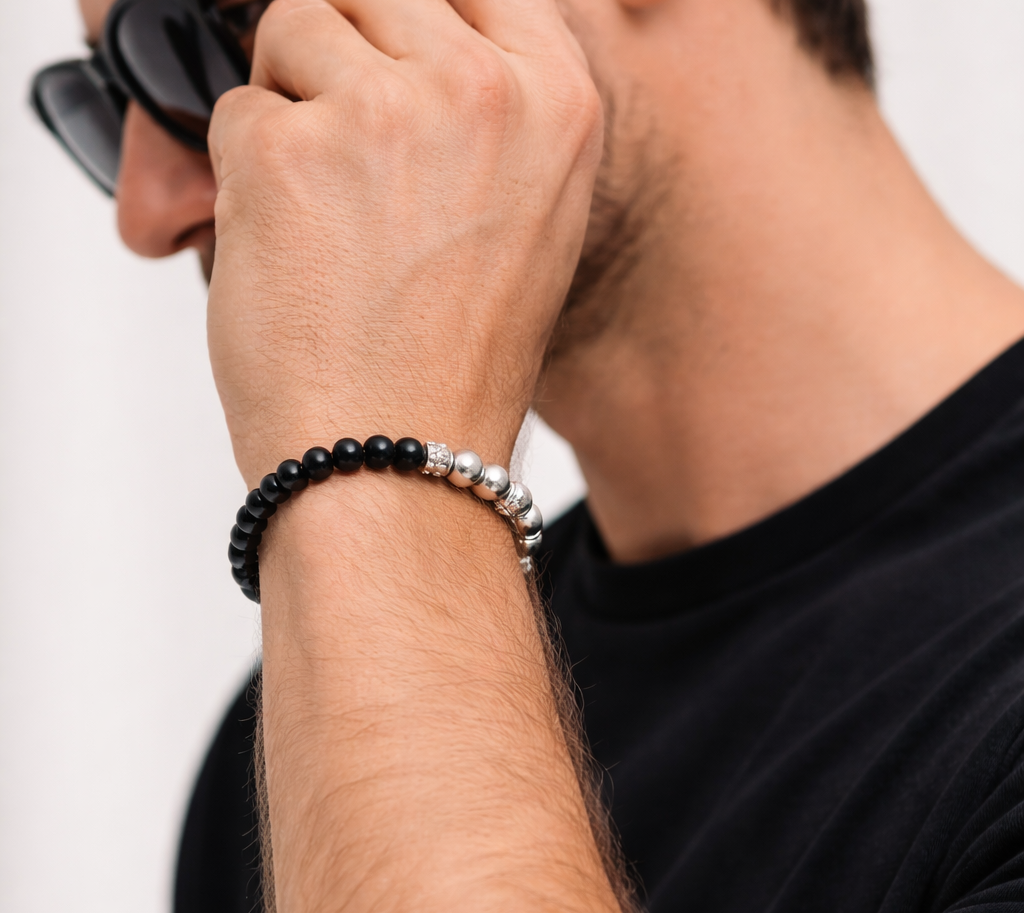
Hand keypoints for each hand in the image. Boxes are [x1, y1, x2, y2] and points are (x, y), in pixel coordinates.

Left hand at [206, 0, 601, 484]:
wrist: (403, 464)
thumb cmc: (457, 361)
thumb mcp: (524, 213)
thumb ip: (486, 104)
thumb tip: (400, 30)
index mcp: (558, 100)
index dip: (411, 26)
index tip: (393, 76)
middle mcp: (482, 90)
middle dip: (344, 59)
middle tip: (359, 171)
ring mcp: (385, 114)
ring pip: (294, 25)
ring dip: (292, 112)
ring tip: (334, 223)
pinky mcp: (288, 152)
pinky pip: (233, 110)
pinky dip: (244, 178)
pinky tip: (294, 254)